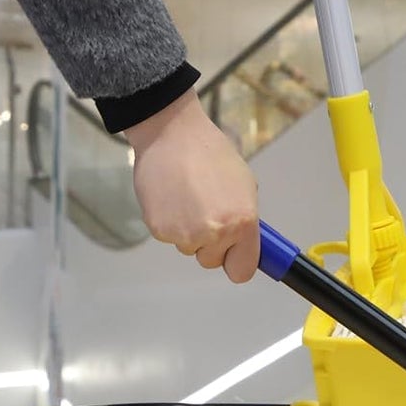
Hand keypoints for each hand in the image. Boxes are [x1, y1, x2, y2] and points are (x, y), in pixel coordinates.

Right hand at [127, 90, 260, 282]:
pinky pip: (170, 237)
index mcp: (243, 221)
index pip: (242, 271)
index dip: (236, 261)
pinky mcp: (160, 230)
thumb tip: (244, 245)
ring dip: (189, 231)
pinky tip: (172, 198)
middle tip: (205, 210)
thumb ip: (244, 220)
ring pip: (189, 248)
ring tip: (187, 198)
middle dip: (210, 244)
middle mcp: (215, 232)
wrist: (171, 134)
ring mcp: (185, 234)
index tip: (233, 254)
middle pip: (212, 261)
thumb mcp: (243, 185)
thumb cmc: (209, 152)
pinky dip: (170, 222)